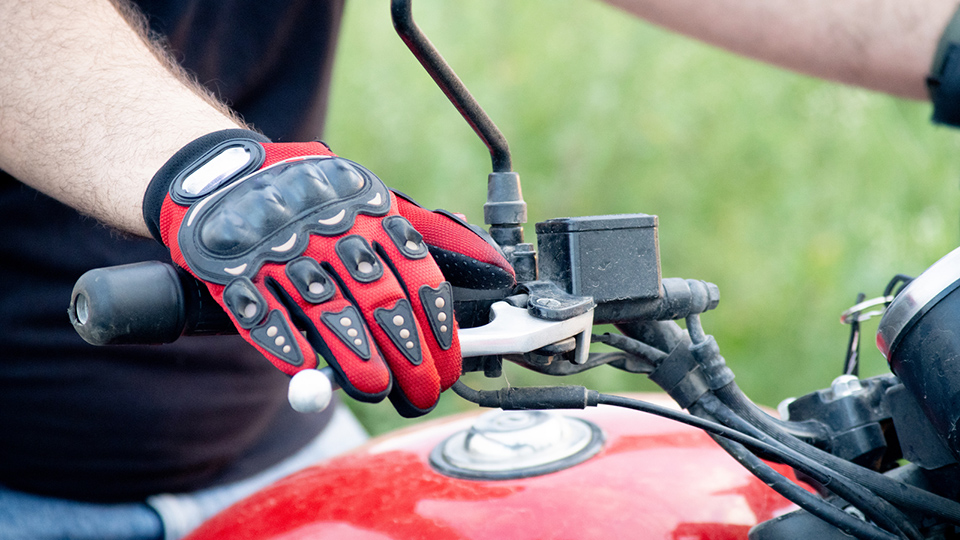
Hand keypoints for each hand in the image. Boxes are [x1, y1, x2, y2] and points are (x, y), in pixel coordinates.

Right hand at [143, 129, 514, 416]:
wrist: (230, 175)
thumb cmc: (318, 201)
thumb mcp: (378, 204)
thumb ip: (434, 237)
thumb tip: (498, 270)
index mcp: (372, 216)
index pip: (417, 278)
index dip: (438, 329)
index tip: (449, 368)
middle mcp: (331, 232)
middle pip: (379, 301)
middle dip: (407, 355)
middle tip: (422, 394)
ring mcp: (280, 248)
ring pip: (325, 309)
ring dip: (353, 354)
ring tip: (376, 389)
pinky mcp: (233, 268)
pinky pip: (261, 309)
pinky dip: (283, 340)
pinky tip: (304, 369)